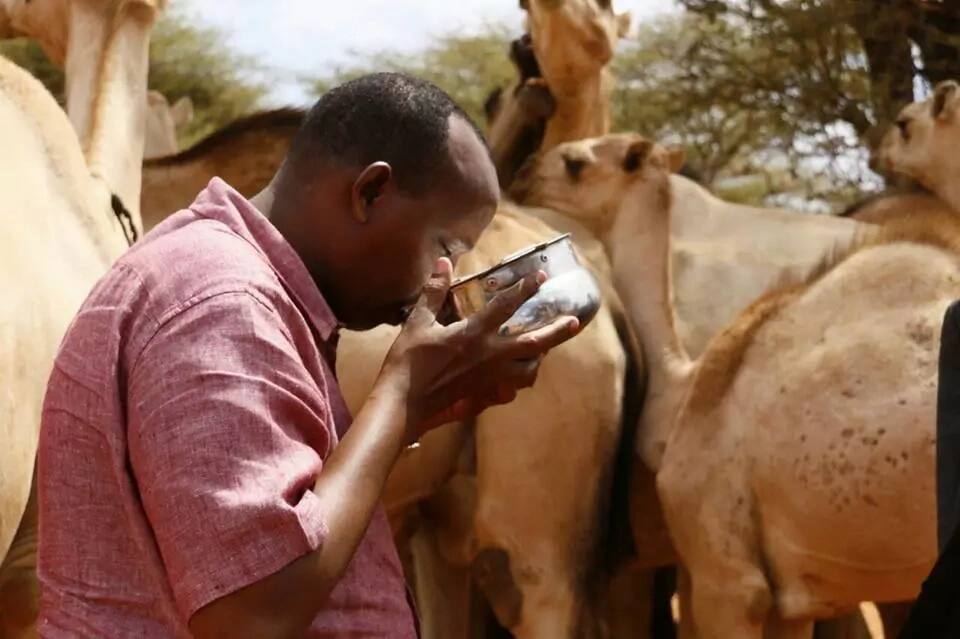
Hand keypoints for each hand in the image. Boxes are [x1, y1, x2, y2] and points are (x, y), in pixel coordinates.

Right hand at [379, 257, 579, 442]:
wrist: (403, 404)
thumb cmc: (407, 362)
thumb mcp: (417, 323)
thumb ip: (433, 292)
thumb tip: (444, 262)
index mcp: (473, 334)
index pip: (505, 307)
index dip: (524, 289)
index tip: (540, 277)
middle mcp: (488, 356)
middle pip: (534, 344)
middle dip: (557, 331)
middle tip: (575, 321)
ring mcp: (489, 378)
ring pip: (528, 369)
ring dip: (540, 358)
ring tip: (547, 349)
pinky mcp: (484, 394)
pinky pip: (513, 388)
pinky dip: (520, 380)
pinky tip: (520, 375)